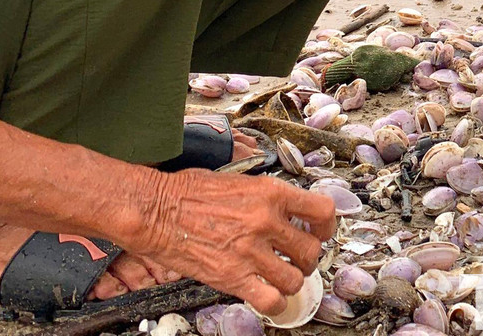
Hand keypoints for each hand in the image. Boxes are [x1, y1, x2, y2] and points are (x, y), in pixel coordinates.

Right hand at [139, 169, 335, 317]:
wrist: (155, 210)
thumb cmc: (188, 191)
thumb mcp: (239, 179)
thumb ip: (266, 196)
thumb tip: (285, 208)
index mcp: (271, 193)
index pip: (323, 210)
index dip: (327, 226)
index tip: (321, 232)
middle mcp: (266, 222)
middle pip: (312, 250)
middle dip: (307, 258)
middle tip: (297, 259)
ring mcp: (251, 251)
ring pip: (296, 278)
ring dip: (292, 281)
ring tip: (281, 277)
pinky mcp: (233, 277)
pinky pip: (271, 300)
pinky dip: (275, 303)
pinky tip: (269, 296)